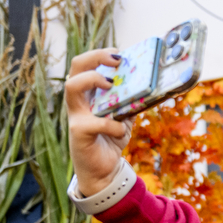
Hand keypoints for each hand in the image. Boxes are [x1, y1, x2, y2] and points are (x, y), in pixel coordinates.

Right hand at [65, 48, 132, 195]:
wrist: (104, 169)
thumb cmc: (111, 139)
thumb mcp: (124, 115)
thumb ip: (130, 100)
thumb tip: (150, 83)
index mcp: (87, 94)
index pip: (84, 64)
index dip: (99, 54)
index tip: (119, 53)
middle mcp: (78, 101)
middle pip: (75, 68)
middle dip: (95, 58)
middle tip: (117, 61)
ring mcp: (76, 115)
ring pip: (72, 87)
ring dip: (93, 80)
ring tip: (111, 85)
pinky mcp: (79, 133)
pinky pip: (96, 122)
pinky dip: (113, 124)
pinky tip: (120, 130)